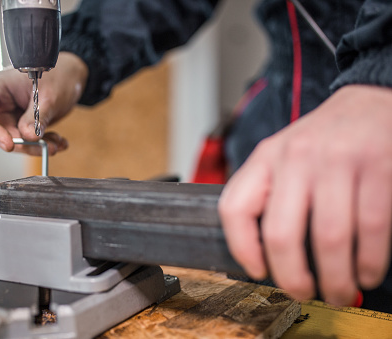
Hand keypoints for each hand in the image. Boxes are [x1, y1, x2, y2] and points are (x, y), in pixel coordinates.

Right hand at [0, 52, 87, 155]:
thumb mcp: (49, 96)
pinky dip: (45, 144)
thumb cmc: (59, 75)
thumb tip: (27, 136)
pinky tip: (60, 142)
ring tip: (58, 143)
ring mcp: (13, 115)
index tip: (9, 145)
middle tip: (47, 146)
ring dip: (38, 146)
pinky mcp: (25, 125)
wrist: (72, 76)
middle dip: (24, 143)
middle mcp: (1, 103)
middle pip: (0, 132)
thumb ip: (37, 116)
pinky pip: (30, 140)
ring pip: (17, 140)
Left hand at [219, 85, 391, 305]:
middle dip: (292, 278)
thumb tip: (264, 252)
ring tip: (339, 292)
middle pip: (281, 234)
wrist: (370, 103)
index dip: (241, 248)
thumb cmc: (322, 140)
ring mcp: (335, 161)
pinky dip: (370, 261)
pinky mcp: (376, 165)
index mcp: (264, 158)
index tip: (256, 271)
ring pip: (328, 238)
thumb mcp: (282, 157)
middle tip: (302, 294)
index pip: (234, 207)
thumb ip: (268, 193)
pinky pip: (370, 227)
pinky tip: (367, 273)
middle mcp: (294, 158)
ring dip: (335, 278)